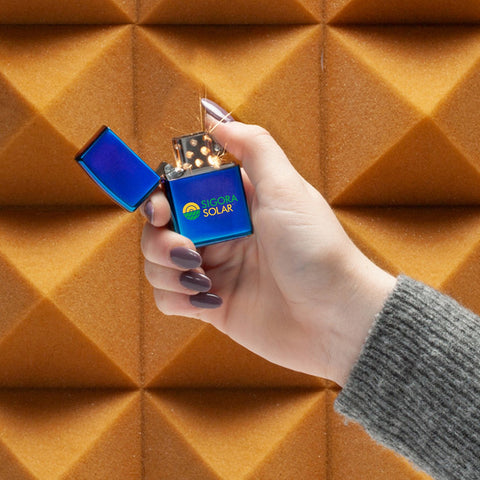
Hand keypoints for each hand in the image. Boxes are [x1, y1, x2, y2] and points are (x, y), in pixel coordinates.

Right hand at [141, 115, 395, 385]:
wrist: (336, 316)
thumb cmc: (316, 248)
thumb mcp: (286, 188)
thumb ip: (253, 148)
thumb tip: (216, 119)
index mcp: (234, 204)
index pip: (179, 191)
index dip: (162, 196)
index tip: (163, 208)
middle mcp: (220, 234)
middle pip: (161, 228)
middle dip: (160, 239)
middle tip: (188, 250)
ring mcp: (215, 271)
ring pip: (158, 263)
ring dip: (166, 269)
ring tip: (202, 278)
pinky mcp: (212, 305)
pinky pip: (169, 299)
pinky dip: (177, 298)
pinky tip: (209, 299)